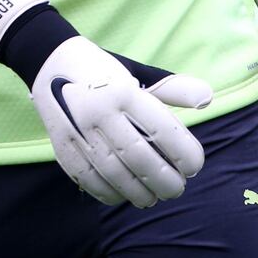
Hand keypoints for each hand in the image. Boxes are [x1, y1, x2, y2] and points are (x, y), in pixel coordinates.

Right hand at [31, 37, 212, 207]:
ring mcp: (78, 130)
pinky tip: (124, 195)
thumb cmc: (103, 72)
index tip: (195, 166)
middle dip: (164, 180)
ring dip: (138, 192)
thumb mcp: (138, 72)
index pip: (161, 129)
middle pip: (139, 157)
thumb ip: (173, 88)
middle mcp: (100, 111)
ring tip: (153, 197)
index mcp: (123, 90)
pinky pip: (88, 179)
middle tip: (178, 188)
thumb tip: (208, 98)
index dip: (183, 153)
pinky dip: (109, 193)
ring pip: (114, 173)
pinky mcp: (61, 145)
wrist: (50, 60)